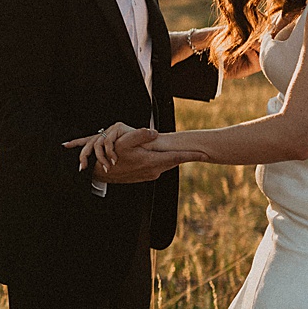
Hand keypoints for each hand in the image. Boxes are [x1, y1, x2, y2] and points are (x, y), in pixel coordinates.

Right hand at [65, 123, 203, 184]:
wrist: (102, 173)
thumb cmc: (112, 156)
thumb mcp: (124, 142)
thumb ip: (140, 135)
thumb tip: (155, 132)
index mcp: (152, 161)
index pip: (177, 157)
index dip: (192, 155)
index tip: (205, 154)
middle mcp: (154, 170)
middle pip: (175, 161)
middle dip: (188, 156)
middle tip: (202, 152)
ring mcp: (150, 174)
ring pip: (167, 163)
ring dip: (175, 158)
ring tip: (185, 153)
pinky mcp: (146, 176)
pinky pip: (160, 167)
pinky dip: (165, 161)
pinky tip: (162, 156)